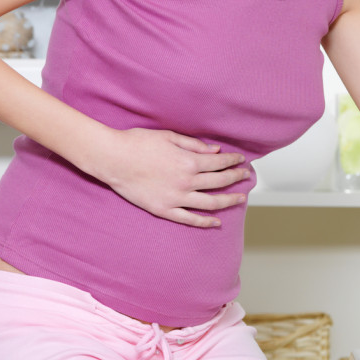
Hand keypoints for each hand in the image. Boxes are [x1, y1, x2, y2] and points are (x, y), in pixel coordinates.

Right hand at [89, 128, 248, 226]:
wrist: (113, 159)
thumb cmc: (138, 143)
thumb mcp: (169, 137)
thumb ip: (194, 145)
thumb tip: (215, 151)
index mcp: (188, 161)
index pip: (219, 163)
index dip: (233, 162)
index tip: (241, 161)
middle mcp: (186, 181)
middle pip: (219, 182)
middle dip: (235, 179)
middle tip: (246, 178)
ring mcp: (175, 198)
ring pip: (210, 203)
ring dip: (228, 201)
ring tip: (241, 199)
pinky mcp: (163, 210)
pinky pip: (189, 219)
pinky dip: (205, 222)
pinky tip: (216, 222)